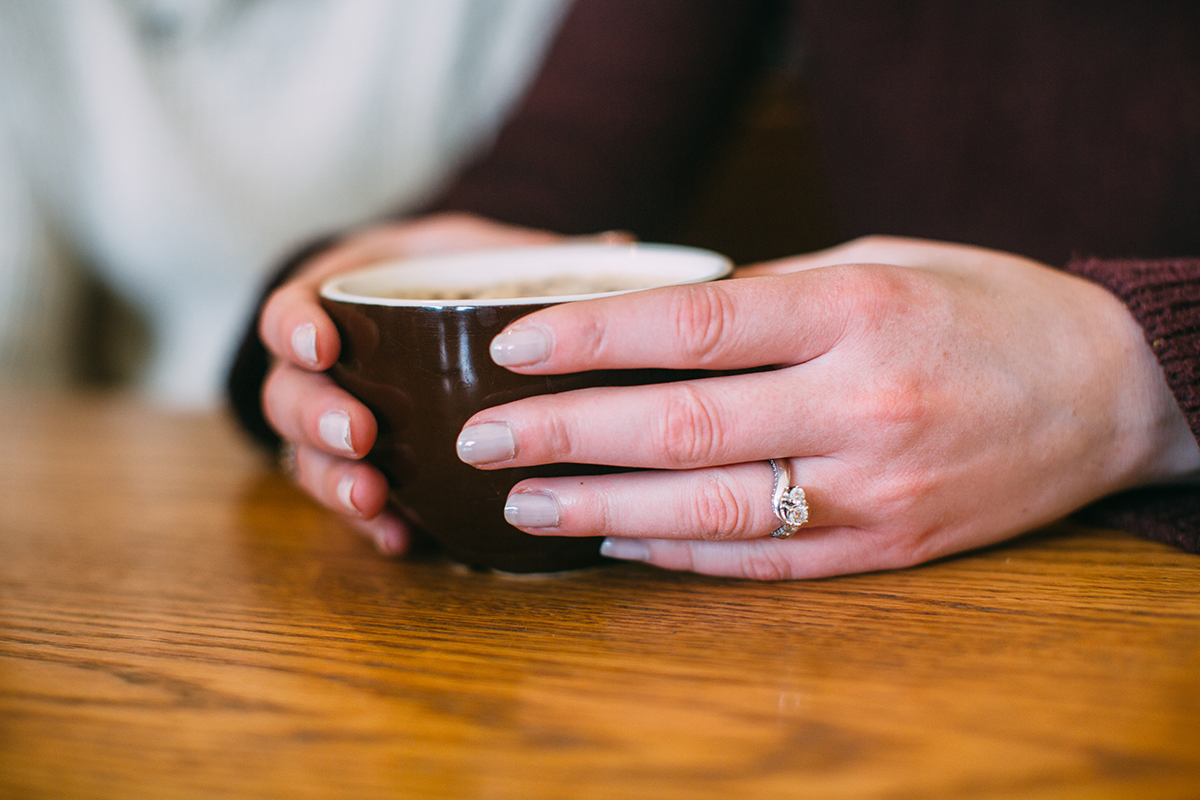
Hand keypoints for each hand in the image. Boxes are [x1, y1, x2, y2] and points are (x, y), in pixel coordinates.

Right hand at [258, 213, 588, 554]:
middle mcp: (324, 366)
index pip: (290, 309)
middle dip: (316, 419)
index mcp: (340, 298)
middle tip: (361, 437)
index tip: (322, 345)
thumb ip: (536, 253)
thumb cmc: (456, 276)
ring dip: (336, 482)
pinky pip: (350, 499)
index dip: (295, 328)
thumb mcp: (486, 251)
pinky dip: (370, 521)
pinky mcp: (362, 467)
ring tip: (374, 501)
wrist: (438, 315)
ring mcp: (336, 420)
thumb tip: (620, 245)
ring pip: (307, 457)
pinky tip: (398, 537)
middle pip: (288, 395)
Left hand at [458, 236, 1199, 578]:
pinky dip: (683, 552)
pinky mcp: (890, 547)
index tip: (513, 347)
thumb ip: (775, 299)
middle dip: (566, 434)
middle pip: (682, 424)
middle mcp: (860, 404)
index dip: (591, 340)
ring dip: (604, 509)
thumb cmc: (991, 310)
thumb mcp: (885, 266)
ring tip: (523, 504)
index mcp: (855, 313)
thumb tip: (666, 326)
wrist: (1117, 394)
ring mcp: (875, 486)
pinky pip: (767, 558)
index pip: (692, 328)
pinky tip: (620, 543)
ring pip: (713, 506)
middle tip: (482, 440)